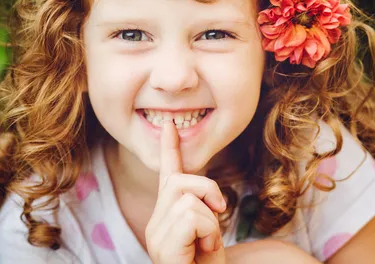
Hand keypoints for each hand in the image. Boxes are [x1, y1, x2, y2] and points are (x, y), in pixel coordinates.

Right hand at [145, 115, 226, 263]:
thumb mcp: (208, 233)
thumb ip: (201, 208)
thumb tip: (206, 195)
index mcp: (167, 215)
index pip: (166, 174)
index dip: (169, 148)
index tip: (169, 124)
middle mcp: (155, 222)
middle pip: (181, 179)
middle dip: (207, 189)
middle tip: (219, 214)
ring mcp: (156, 235)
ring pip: (189, 195)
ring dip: (211, 219)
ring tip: (209, 244)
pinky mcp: (163, 246)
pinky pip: (192, 214)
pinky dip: (209, 231)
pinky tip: (206, 251)